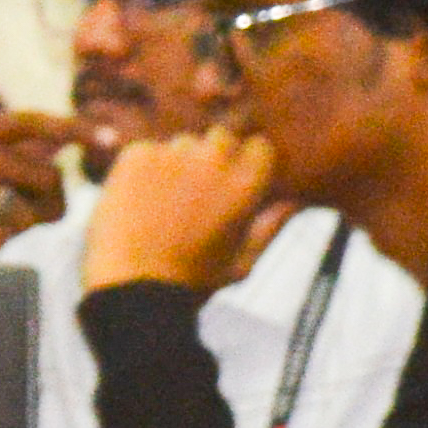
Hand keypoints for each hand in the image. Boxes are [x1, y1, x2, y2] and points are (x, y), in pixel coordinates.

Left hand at [81, 123, 286, 294]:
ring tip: (161, 207)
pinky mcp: (137, 155)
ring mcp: (174, 155)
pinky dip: (143, 172)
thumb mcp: (242, 263)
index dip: (245, 165)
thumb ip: (271, 228)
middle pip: (220, 137)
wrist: (134, 290)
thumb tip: (294, 203)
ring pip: (181, 144)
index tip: (229, 185)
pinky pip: (146, 152)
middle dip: (212, 158)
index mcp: (247, 184)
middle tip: (192, 197)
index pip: (258, 147)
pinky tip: (137, 204)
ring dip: (176, 164)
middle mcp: (215, 161)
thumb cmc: (193, 283)